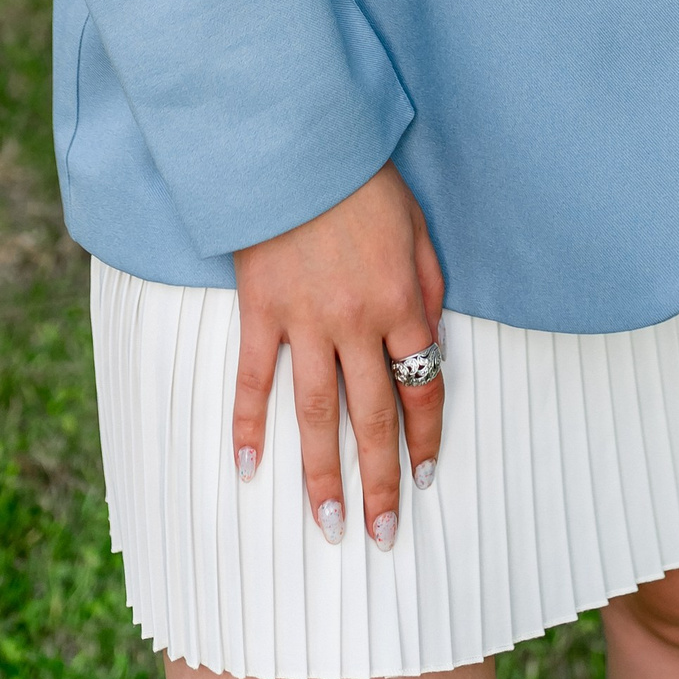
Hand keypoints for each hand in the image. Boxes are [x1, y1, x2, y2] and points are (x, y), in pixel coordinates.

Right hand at [232, 162, 445, 550]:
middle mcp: (357, 322)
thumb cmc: (365, 182)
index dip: (425, 437)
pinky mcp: (261, 310)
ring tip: (328, 524)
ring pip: (316, 414)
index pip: (422, 387)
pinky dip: (250, 425)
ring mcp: (305, 320)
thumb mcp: (419, 229)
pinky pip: (256, 379)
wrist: (301, 144)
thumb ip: (428, 289)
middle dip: (379, 482)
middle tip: (382, 534)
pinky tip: (249, 469)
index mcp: (404, 301)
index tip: (426, 476)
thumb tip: (429, 341)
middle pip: (371, 418)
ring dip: (322, 475)